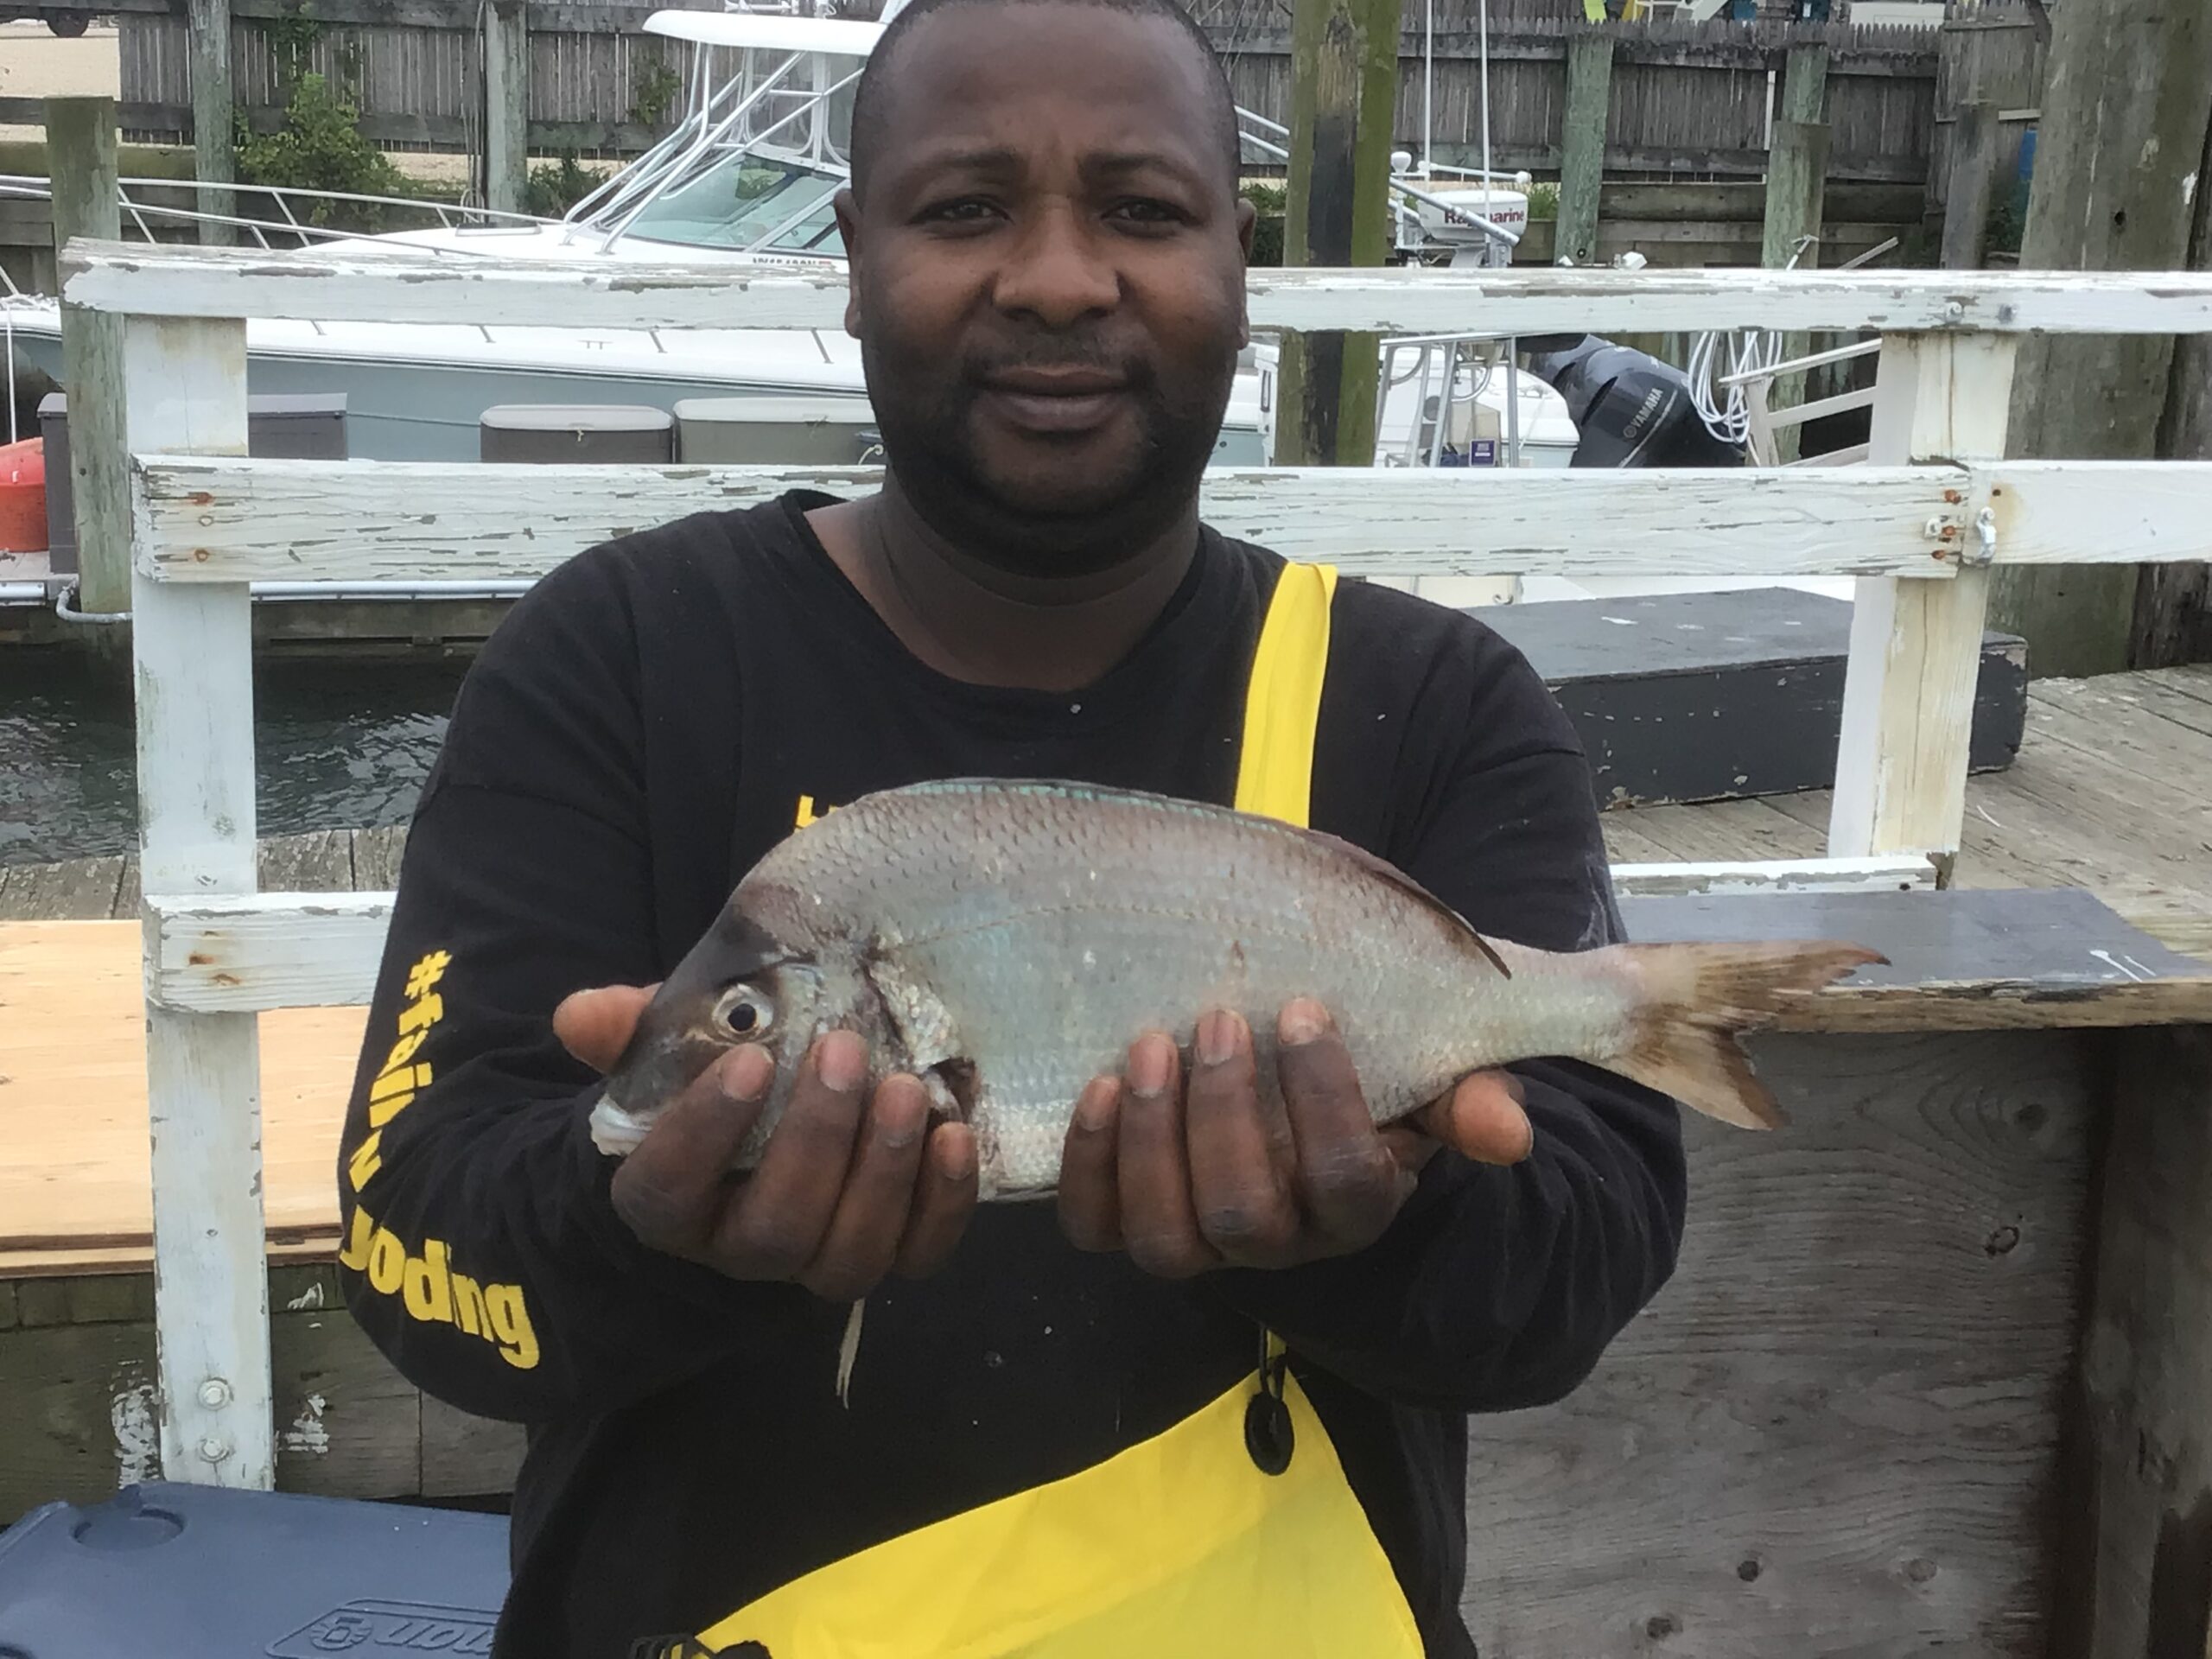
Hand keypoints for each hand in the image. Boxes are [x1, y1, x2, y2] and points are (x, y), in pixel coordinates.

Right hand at [554, 985, 978, 1299]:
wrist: (756, 1147)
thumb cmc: (708, 1094)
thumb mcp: (663, 1058)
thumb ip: (626, 1034)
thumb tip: (580, 1012)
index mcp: (669, 1204)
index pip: (669, 1188)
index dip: (705, 1134)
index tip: (747, 1063)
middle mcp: (740, 1250)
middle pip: (776, 1230)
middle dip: (815, 1142)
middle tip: (842, 1053)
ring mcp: (818, 1261)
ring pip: (850, 1255)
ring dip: (884, 1172)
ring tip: (904, 1089)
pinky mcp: (889, 1253)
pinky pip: (920, 1255)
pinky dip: (944, 1202)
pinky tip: (954, 1135)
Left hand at [1057, 997, 1532, 1277]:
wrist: (1294, 1104)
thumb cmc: (1363, 1077)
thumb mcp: (1426, 1079)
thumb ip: (1466, 1096)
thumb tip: (1506, 1129)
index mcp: (1356, 1205)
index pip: (1345, 1178)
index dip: (1324, 1101)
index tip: (1306, 1011)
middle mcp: (1276, 1240)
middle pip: (1244, 1213)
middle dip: (1224, 1115)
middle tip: (1218, 1019)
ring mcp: (1198, 1240)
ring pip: (1164, 1235)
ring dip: (1150, 1140)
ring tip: (1148, 1048)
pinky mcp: (1130, 1222)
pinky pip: (1095, 1226)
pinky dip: (1088, 1164)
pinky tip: (1096, 1088)